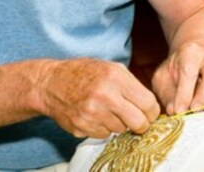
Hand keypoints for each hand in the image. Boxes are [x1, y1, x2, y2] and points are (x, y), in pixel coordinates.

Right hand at [38, 58, 159, 138]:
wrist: (51, 83)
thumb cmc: (84, 74)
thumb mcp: (111, 68)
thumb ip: (132, 85)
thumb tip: (152, 106)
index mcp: (116, 77)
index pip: (148, 104)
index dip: (152, 112)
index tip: (149, 113)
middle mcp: (105, 95)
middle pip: (138, 122)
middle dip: (141, 124)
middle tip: (137, 121)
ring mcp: (92, 113)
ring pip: (121, 130)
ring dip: (118, 124)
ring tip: (107, 110)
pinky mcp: (82, 126)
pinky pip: (104, 135)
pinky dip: (103, 128)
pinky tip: (94, 115)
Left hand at [151, 42, 203, 114]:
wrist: (191, 62)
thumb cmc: (175, 71)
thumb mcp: (163, 78)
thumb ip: (167, 93)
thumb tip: (174, 111)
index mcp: (190, 52)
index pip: (189, 71)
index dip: (184, 93)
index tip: (179, 110)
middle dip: (203, 97)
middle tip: (192, 111)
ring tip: (195, 109)